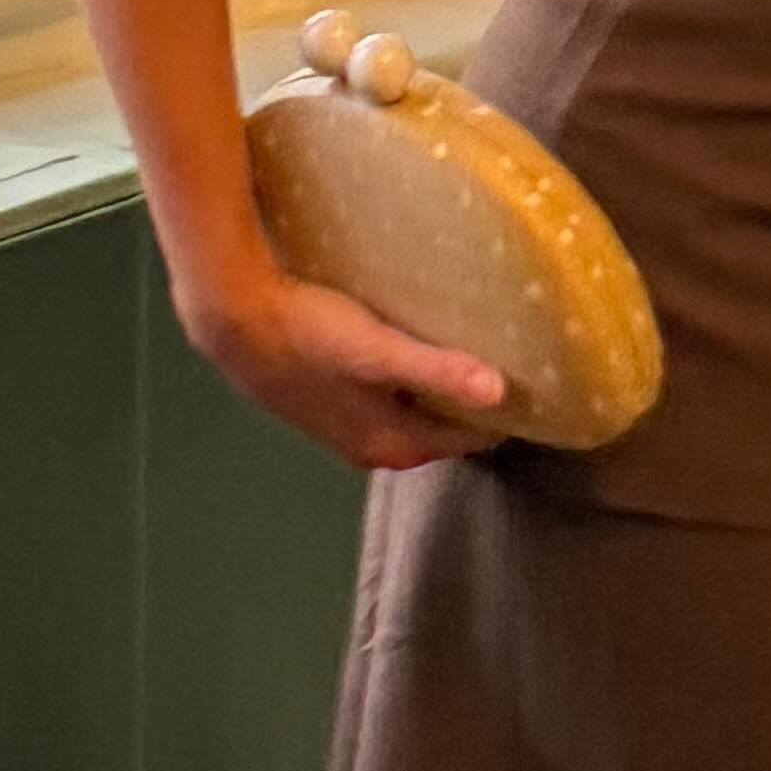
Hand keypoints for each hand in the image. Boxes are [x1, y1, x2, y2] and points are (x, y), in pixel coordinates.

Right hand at [182, 261, 509, 472]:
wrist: (234, 320)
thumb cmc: (309, 333)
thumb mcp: (378, 349)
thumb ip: (438, 369)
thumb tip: (500, 392)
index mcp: (394, 444)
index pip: (472, 438)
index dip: (504, 411)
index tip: (536, 378)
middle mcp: (374, 449)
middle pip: (443, 427)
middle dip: (473, 400)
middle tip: (510, 354)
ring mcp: (347, 432)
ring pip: (412, 413)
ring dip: (437, 388)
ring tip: (467, 345)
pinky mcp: (326, 408)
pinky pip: (386, 400)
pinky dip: (406, 382)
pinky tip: (409, 346)